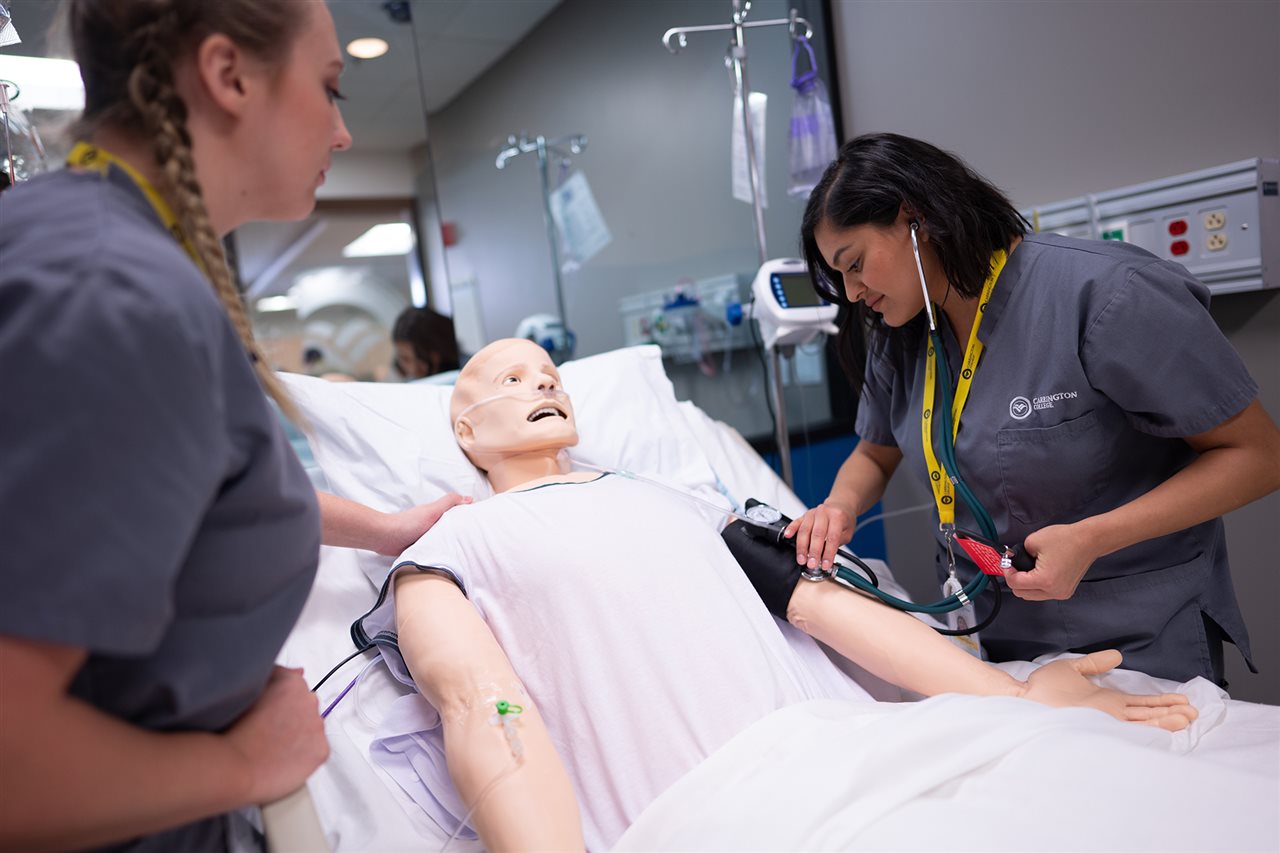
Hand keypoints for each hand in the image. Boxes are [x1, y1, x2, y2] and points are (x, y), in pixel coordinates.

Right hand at [225, 666, 329, 803]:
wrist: (234, 764)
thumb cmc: (232, 730)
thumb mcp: (248, 691)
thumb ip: (276, 674)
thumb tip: (300, 671)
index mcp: (292, 682)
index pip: (292, 686)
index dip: (276, 701)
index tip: (265, 713)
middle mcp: (310, 701)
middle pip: (304, 706)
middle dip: (290, 717)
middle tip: (267, 731)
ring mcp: (317, 726)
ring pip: (311, 728)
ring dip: (297, 735)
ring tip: (272, 747)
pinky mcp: (321, 750)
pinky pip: (315, 750)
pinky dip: (304, 755)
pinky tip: (282, 759)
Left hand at [375, 492, 471, 555]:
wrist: (387, 538)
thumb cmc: (409, 523)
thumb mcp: (433, 511)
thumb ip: (449, 502)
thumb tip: (469, 498)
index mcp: (438, 514)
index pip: (458, 514)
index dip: (469, 517)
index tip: (482, 524)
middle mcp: (433, 525)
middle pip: (452, 528)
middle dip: (463, 533)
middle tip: (478, 542)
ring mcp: (427, 537)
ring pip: (445, 540)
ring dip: (452, 545)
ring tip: (468, 554)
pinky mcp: (421, 549)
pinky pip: (435, 551)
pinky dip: (442, 553)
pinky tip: (449, 560)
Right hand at [783, 500, 855, 572]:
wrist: (840, 506)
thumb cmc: (843, 520)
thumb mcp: (848, 533)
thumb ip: (837, 543)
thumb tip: (825, 557)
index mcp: (837, 516)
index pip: (832, 537)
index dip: (828, 553)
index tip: (825, 565)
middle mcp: (823, 513)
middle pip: (817, 534)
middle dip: (813, 552)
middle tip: (812, 564)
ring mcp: (812, 513)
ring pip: (804, 530)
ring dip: (802, 547)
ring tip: (802, 559)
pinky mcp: (803, 516)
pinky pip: (795, 522)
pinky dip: (791, 529)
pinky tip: (787, 536)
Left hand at [1003, 522, 1095, 600]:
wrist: (1088, 540)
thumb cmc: (1066, 539)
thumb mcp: (1032, 541)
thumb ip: (1018, 553)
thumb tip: (1012, 559)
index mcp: (1045, 580)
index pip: (1015, 584)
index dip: (1007, 572)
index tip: (1007, 563)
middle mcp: (1054, 591)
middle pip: (1022, 594)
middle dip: (1015, 580)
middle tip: (1014, 566)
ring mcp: (1061, 593)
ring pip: (1032, 596)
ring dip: (1025, 584)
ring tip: (1025, 569)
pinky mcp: (1066, 591)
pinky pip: (1043, 593)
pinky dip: (1036, 586)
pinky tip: (1037, 573)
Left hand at [1018, 650, 1197, 731]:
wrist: (1023, 698)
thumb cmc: (1042, 688)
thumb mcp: (1072, 669)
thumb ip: (1094, 663)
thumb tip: (1115, 656)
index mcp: (1105, 700)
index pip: (1141, 703)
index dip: (1161, 702)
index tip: (1183, 700)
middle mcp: (1109, 713)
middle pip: (1148, 714)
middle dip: (1171, 712)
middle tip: (1195, 712)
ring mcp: (1106, 719)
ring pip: (1144, 721)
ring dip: (1166, 719)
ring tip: (1188, 717)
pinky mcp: (1100, 724)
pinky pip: (1129, 726)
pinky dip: (1149, 725)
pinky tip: (1166, 724)